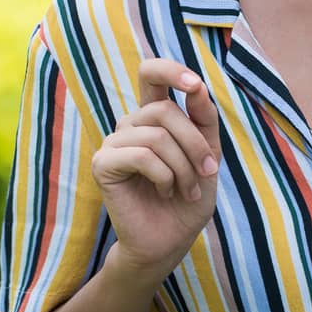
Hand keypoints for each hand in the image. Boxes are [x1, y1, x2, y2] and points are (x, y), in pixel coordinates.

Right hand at [90, 58, 221, 283]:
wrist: (170, 242)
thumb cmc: (188, 199)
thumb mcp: (208, 156)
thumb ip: (203, 121)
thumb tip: (198, 87)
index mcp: (153, 117)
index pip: (151, 74)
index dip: (171, 70)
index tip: (196, 86)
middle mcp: (130, 124)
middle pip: (165, 110)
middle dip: (194, 143)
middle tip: (208, 172)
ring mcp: (114, 143)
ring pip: (157, 136)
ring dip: (183, 167)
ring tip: (187, 190)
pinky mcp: (103, 164)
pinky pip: (142, 156)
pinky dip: (164, 176)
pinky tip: (165, 192)